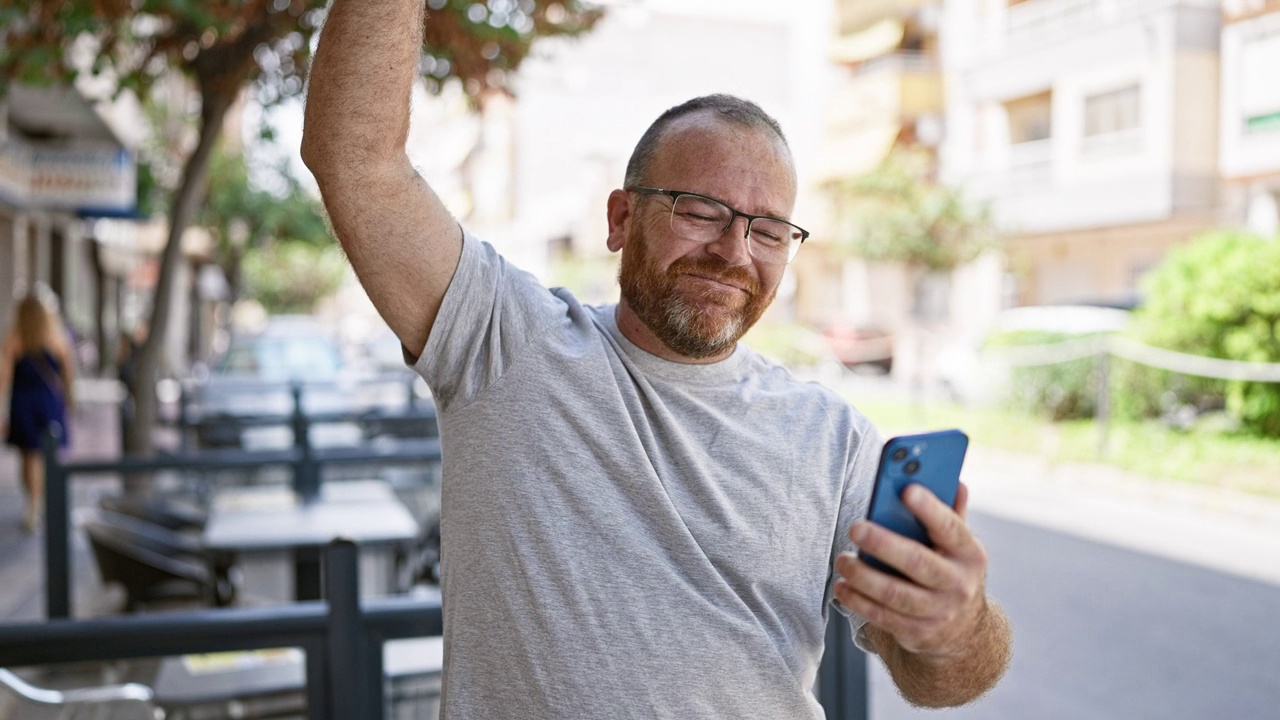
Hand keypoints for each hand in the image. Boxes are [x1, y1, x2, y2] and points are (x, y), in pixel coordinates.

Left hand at [833, 482, 988, 657]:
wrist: (963, 633)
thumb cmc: (950, 572)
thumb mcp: (959, 546)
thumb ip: (952, 514)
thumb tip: (956, 482)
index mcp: (969, 554)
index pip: (951, 528)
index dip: (930, 509)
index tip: (906, 489)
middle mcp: (958, 584)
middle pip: (918, 562)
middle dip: (884, 544)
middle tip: (856, 527)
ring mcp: (939, 612)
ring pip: (896, 594)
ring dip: (864, 576)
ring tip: (842, 560)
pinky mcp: (918, 633)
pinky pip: (883, 617)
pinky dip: (858, 602)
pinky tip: (842, 587)